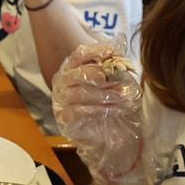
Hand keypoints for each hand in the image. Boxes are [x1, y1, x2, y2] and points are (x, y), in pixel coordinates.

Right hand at [52, 39, 143, 184]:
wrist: (109, 132)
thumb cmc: (110, 102)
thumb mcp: (117, 81)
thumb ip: (116, 67)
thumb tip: (120, 53)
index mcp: (73, 68)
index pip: (80, 54)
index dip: (96, 51)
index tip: (114, 52)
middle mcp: (63, 81)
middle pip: (77, 73)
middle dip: (99, 75)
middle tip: (116, 78)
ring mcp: (61, 100)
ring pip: (79, 93)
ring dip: (104, 94)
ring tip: (122, 97)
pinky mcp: (65, 118)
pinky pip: (78, 111)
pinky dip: (97, 109)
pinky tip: (111, 110)